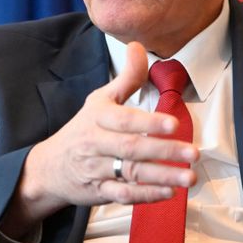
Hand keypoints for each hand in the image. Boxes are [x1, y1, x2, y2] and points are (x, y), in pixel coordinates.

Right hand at [1, 42, 197, 236]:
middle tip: (193, 153)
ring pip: (131, 174)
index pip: (124, 120)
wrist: (49, 166)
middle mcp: (96, 144)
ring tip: (189, 177)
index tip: (173, 124)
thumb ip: (126, 77)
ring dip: (162, 177)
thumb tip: (138, 46)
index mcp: (98, 118)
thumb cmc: (82, 129)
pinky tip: (168, 193)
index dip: (149, 122)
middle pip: (132, 148)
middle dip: (164, 152)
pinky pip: (124, 195)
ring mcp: (97, 170)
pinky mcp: (100, 191)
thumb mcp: (100, 100)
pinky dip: (146, 196)